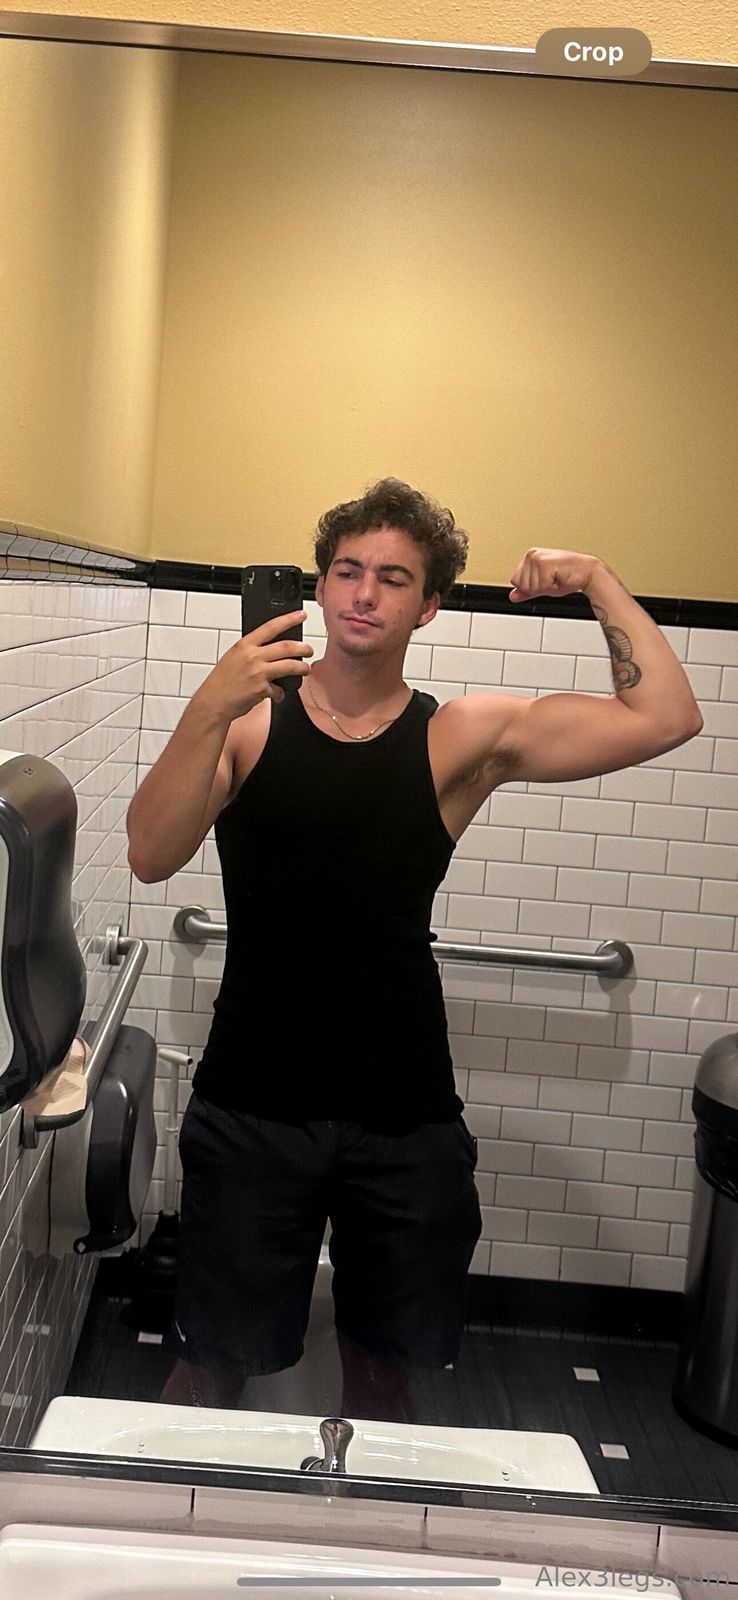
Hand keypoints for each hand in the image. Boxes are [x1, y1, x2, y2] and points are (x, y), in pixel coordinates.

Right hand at [194, 609, 313, 723]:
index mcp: (245, 645)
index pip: (271, 627)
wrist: (213, 702)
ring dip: (302, 668)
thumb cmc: (222, 681)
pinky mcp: (262, 690)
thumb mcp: (234, 656)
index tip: (300, 615)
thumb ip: (252, 650)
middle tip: (309, 650)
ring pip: (290, 666)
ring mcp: (258, 673)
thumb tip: (272, 649)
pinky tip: (277, 694)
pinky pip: (279, 690)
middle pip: (286, 647)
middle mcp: (252, 657)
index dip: (289, 620)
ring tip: (305, 669)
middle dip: (303, 648)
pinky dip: (280, 693)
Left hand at [509, 549, 599, 602]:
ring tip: (556, 578)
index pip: (516, 581)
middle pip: (521, 585)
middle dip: (538, 588)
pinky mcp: (544, 563)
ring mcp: (537, 557)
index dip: (532, 587)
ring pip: (530, 587)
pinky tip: (560, 577)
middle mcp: (531, 554)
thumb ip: (527, 591)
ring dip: (545, 588)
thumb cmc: (569, 577)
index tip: (546, 580)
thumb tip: (512, 597)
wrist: (588, 572)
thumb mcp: (543, 586)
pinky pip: (540, 586)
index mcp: (530, 556)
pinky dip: (551, 587)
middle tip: (553, 579)